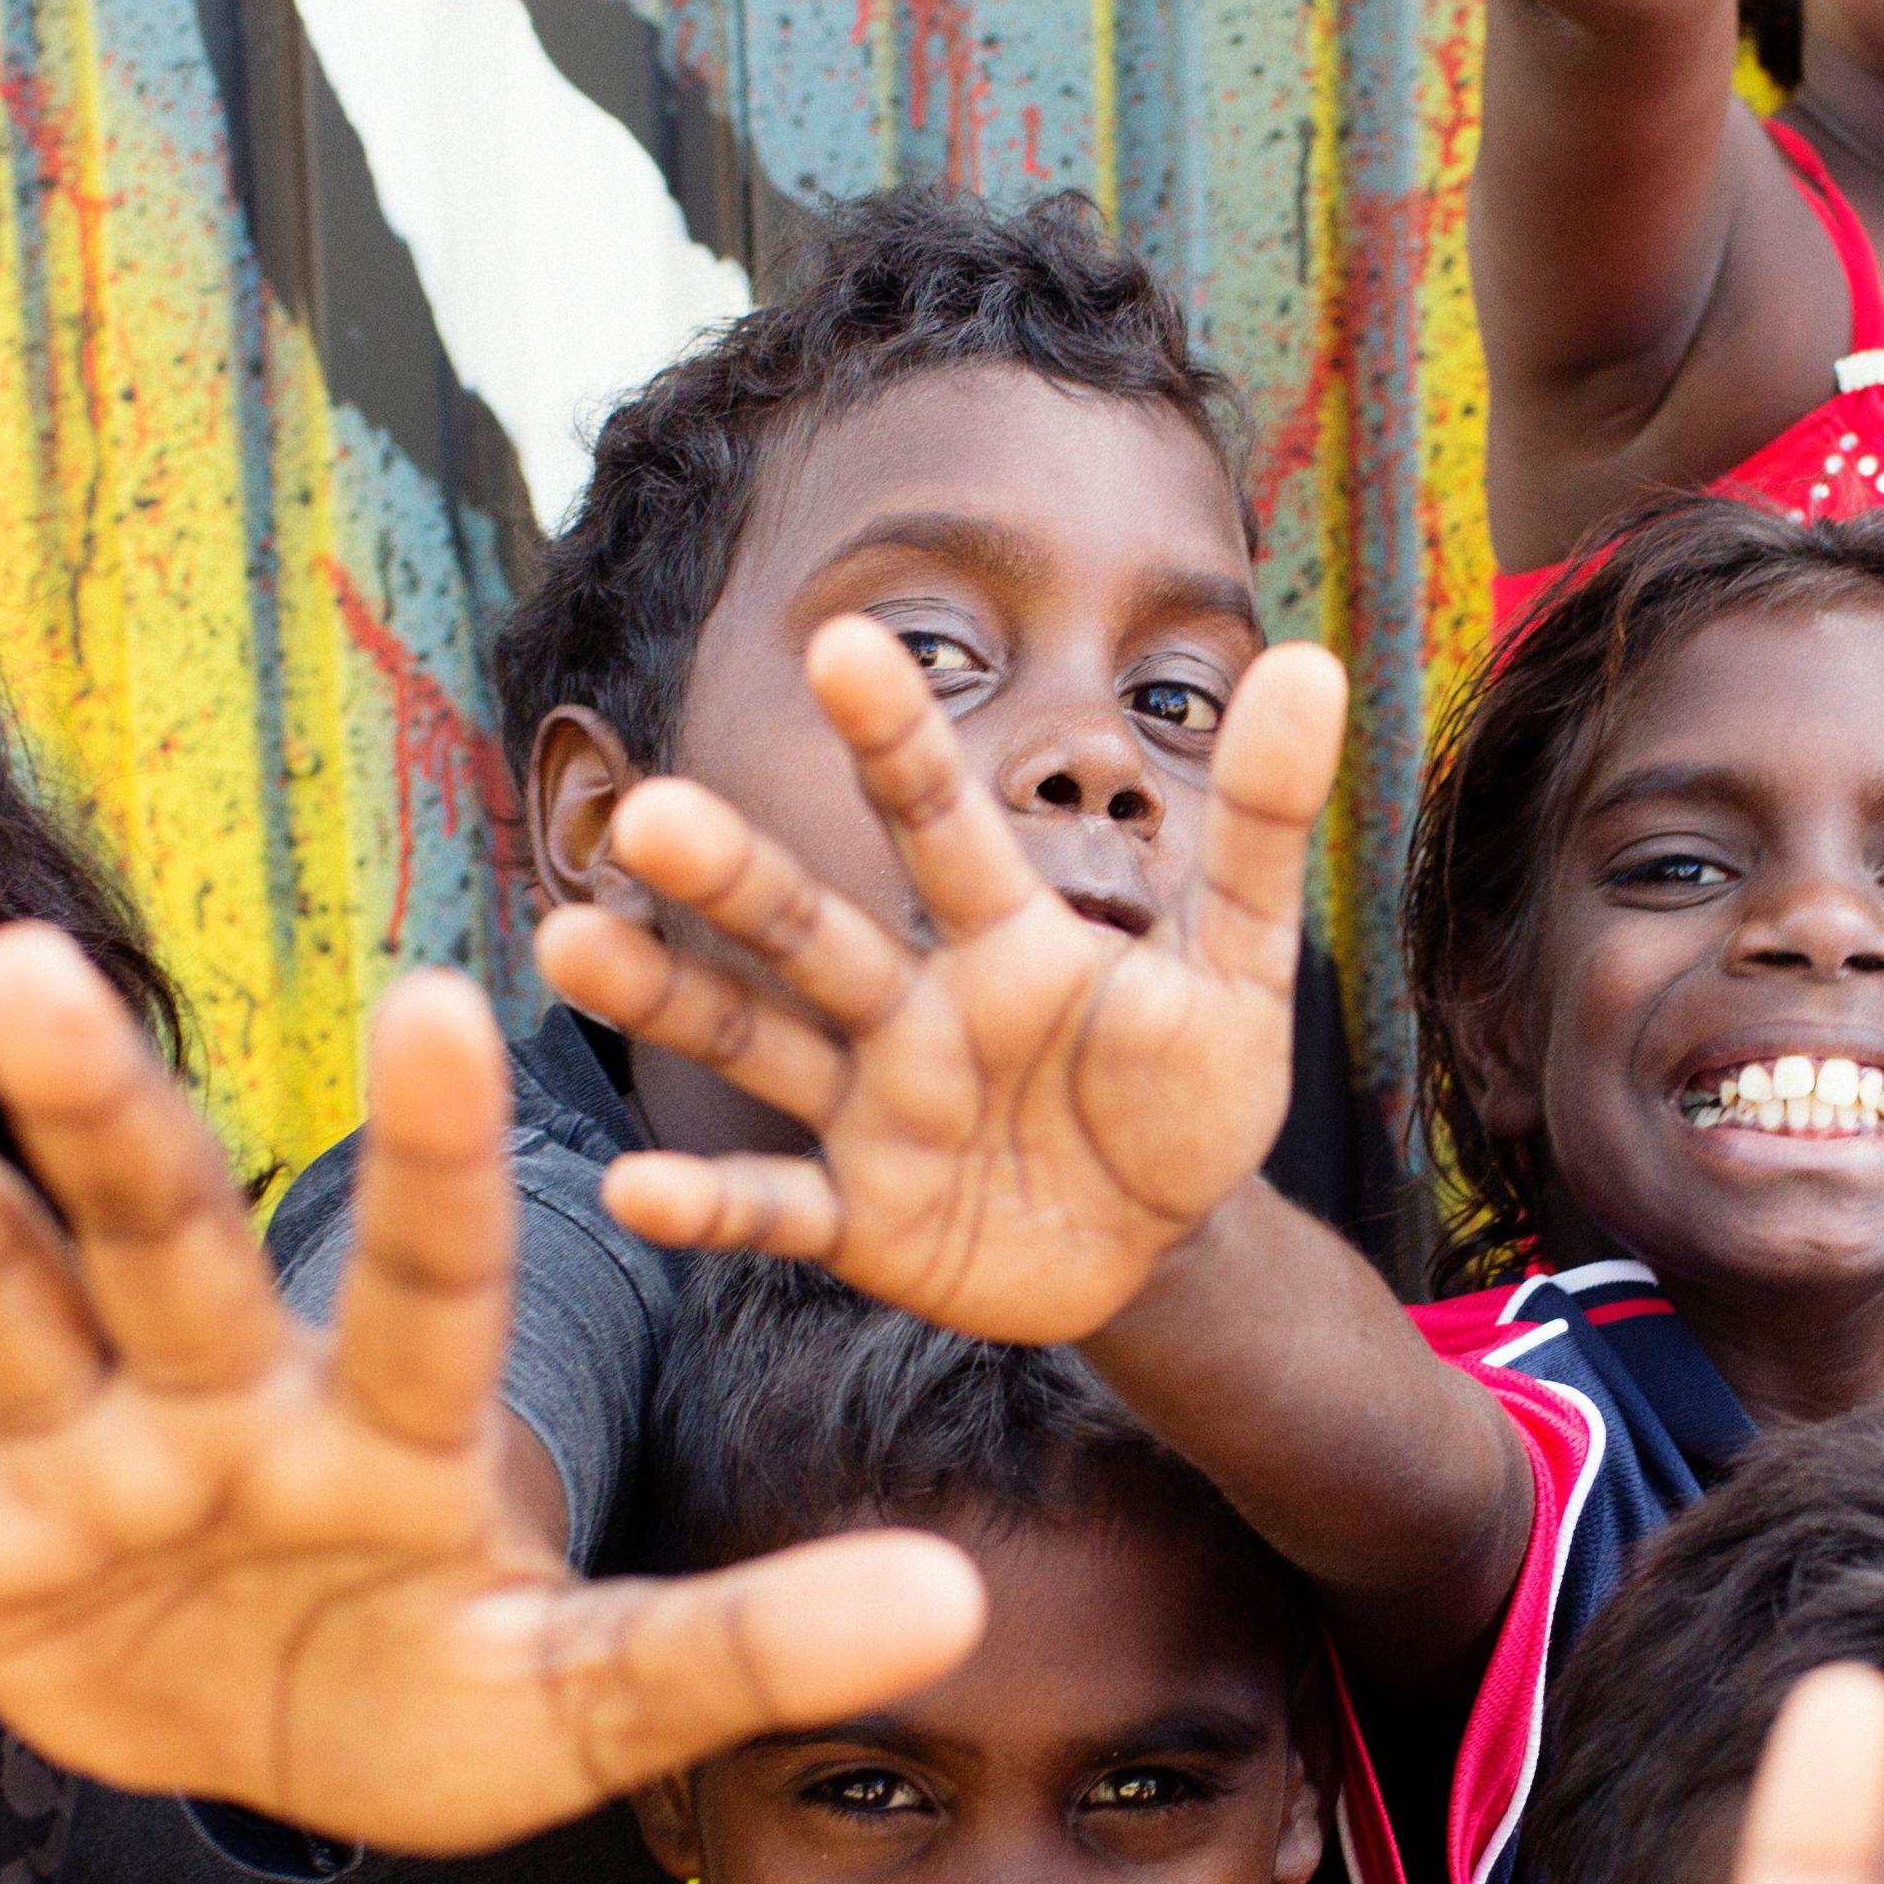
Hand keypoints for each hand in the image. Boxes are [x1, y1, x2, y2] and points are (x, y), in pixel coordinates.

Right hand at [0, 936, 984, 1855]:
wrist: (295, 1747)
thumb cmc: (455, 1702)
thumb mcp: (600, 1704)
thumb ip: (748, 1647)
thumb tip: (956, 1609)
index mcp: (401, 1432)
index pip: (438, 1277)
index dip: (443, 1159)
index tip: (448, 999)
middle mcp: (229, 1398)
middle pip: (163, 1235)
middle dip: (99, 1113)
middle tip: (26, 965)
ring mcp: (83, 1451)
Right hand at [538, 617, 1346, 1347]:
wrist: (1168, 1242)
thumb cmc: (1187, 1087)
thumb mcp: (1242, 964)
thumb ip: (1260, 825)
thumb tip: (1314, 662)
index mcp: (1002, 934)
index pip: (940, 820)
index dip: (895, 736)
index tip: (842, 640)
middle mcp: (913, 1007)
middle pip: (811, 927)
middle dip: (733, 874)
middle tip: (648, 810)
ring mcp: (874, 1112)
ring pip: (757, 1042)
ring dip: (669, 1000)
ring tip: (569, 946)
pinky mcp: (861, 1220)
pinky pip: (774, 1208)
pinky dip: (708, 1206)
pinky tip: (634, 1193)